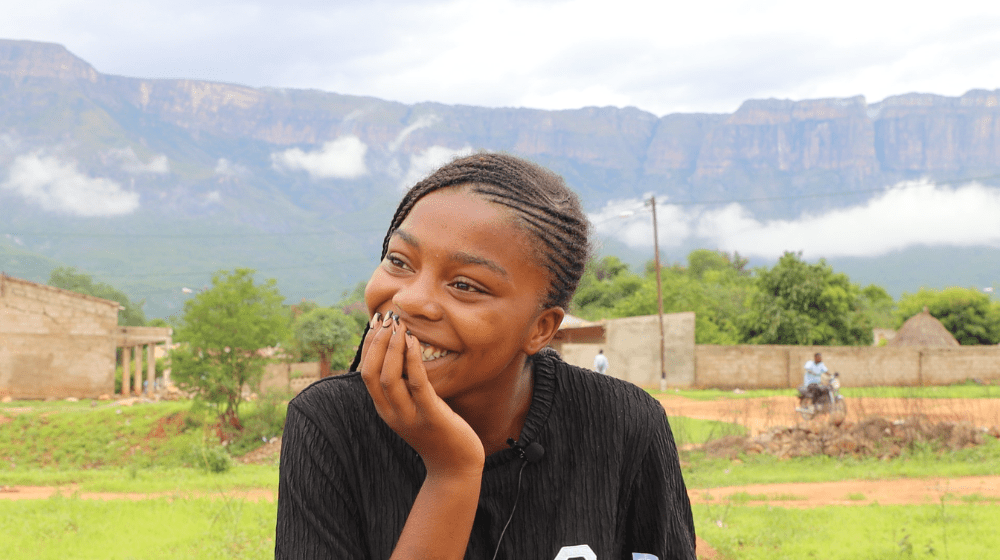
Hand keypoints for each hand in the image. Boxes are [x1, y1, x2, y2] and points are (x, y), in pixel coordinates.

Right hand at [360, 313, 484, 475]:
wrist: (456, 467)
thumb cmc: (438, 431)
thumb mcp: (416, 407)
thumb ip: (407, 386)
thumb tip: (403, 354)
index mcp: (385, 410)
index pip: (366, 374)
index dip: (368, 346)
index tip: (377, 323)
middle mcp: (392, 414)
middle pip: (371, 373)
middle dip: (376, 343)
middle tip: (387, 318)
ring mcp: (409, 417)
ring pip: (389, 378)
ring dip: (391, 348)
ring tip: (399, 326)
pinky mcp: (431, 416)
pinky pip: (417, 384)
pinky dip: (412, 359)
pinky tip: (414, 341)